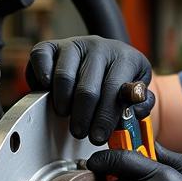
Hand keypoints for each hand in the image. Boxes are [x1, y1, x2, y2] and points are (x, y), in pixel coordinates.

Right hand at [26, 36, 154, 144]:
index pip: (114, 89)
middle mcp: (100, 46)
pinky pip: (40, 58)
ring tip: (65, 115)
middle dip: (83, 117)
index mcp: (126, 58)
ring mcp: (75, 44)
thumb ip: (141, 103)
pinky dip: (39, 77)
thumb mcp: (138, 94)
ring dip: (62, 103)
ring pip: (63, 77)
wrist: (106, 62)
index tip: (98, 137)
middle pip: (87, 88)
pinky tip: (48, 93)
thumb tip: (136, 104)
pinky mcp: (52, 45)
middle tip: (79, 133)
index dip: (105, 117)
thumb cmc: (121, 83)